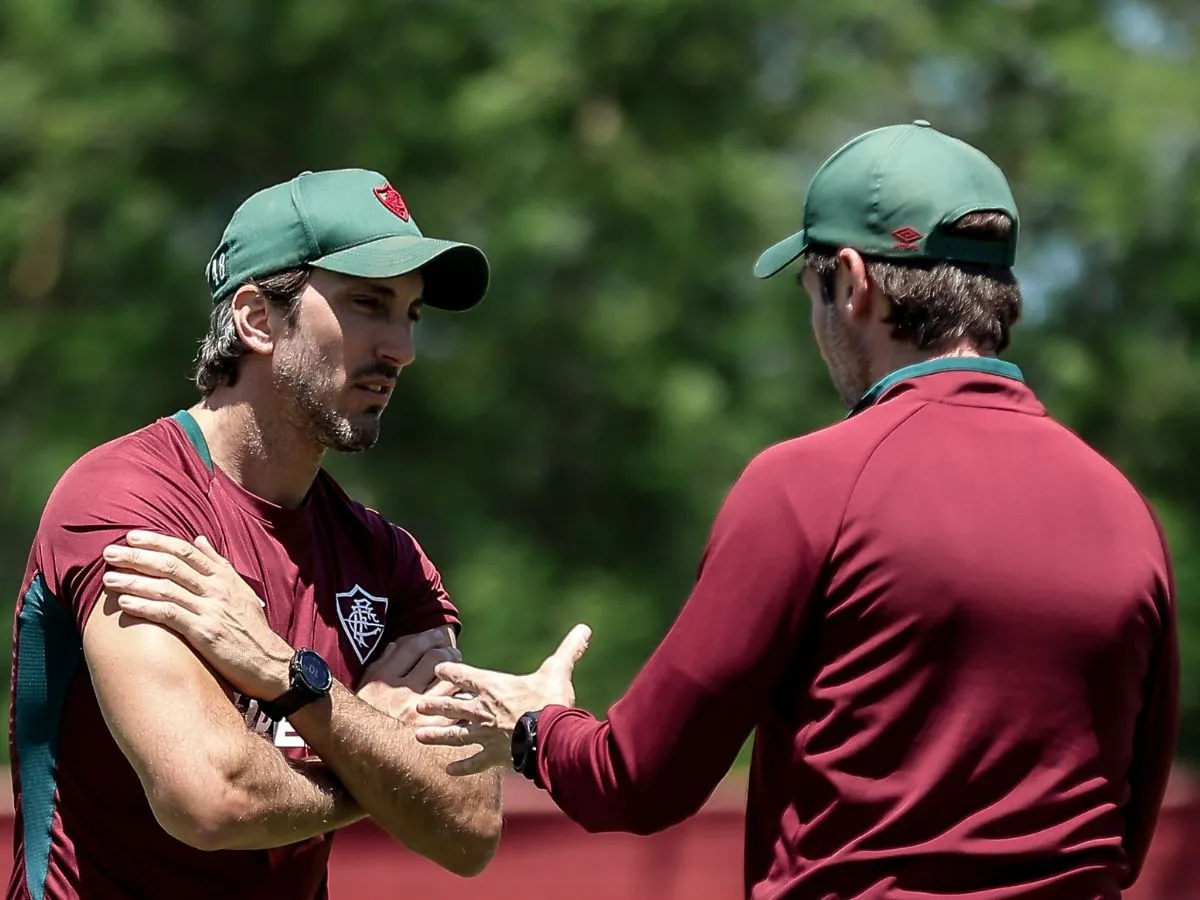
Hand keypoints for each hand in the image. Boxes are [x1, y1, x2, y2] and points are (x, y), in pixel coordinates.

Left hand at [102, 531, 293, 699]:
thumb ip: (218, 564)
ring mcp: (210, 610)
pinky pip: (169, 615)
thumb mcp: (240, 590)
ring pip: (166, 588)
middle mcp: (216, 589)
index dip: (157, 541)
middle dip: (137, 557)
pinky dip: (145, 607)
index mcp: (223, 577)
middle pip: (171, 565)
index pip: (186, 551)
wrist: (269, 661)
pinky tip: (124, 604)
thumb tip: (199, 539)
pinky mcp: (204, 632)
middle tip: (110, 553)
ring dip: (134, 582)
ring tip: (108, 578)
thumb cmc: (251, 627)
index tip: (133, 536)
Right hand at [357, 630, 462, 724]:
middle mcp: (401, 692)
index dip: (428, 637)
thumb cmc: (362, 721)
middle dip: (448, 653)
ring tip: (459, 676)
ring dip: (458, 675)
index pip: (412, 646)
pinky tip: (461, 699)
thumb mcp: (364, 689)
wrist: (360, 757)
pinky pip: (455, 707)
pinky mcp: (431, 730)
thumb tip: (397, 645)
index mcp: (383, 679)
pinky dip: (461, 700)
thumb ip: (380, 664)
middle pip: (435, 659)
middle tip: (452, 654)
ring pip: (449, 682)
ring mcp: (417, 712)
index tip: (437, 635)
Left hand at [413, 624, 590, 775]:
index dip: (450, 670)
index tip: (438, 668)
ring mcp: (486, 735)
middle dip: (435, 705)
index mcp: (493, 687)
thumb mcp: (558, 671)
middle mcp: (483, 710)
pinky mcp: (493, 756)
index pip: (465, 675)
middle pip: (452, 706)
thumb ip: (569, 650)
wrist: (550, 738)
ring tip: (419, 735)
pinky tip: (448, 771)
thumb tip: (584, 628)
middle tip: (417, 705)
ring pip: (455, 735)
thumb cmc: (550, 702)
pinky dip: (461, 767)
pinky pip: (473, 763)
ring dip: (437, 735)